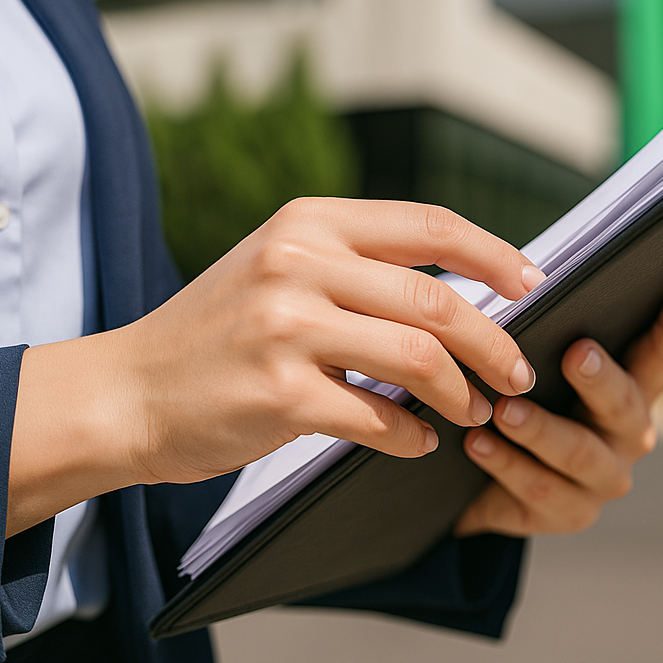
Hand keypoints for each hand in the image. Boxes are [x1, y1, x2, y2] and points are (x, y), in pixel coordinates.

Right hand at [8, 199, 541, 534]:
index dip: (494, 255)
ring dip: (461, 394)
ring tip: (473, 413)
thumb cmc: (220, 328)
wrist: (127, 390)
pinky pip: (377, 418)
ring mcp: (286, 326)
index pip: (430, 225)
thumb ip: (360, 266)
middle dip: (494, 344)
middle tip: (517, 375)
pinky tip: (417, 441)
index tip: (535, 285)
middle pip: (437, 300)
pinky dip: (412, 435)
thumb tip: (464, 291)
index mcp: (310, 220)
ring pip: (418, 359)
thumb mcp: (283, 267)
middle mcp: (299, 260)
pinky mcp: (277, 393)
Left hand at [454, 281, 662, 537]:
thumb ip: (550, 334)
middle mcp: (630, 435)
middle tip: (577, 353)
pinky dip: (505, 462)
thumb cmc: (522, 396)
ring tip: (503, 408)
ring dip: (538, 428)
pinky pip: (538, 487)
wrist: (483, 481)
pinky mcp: (568, 514)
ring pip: (576, 452)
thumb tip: (529, 284)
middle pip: (623, 405)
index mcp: (632, 387)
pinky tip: (476, 442)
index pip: (662, 352)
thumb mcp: (540, 365)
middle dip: (600, 378)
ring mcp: (603, 478)